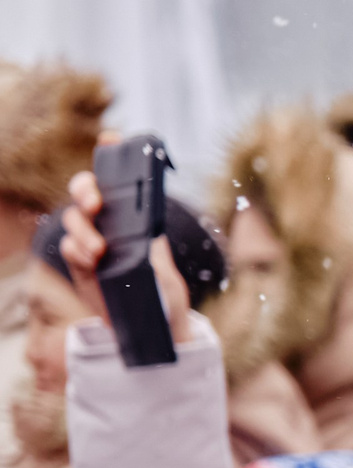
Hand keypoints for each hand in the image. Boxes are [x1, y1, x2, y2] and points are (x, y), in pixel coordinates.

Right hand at [57, 172, 193, 347]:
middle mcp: (109, 224)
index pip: (120, 181)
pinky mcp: (82, 267)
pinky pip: (71, 250)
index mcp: (133, 217)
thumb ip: (152, 245)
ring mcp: (93, 243)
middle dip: (86, 190)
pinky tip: (90, 259)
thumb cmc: (165, 295)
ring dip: (83, 230)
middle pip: (86, 192)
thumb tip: (146, 224)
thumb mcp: (164, 268)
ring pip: (74, 219)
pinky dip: (78, 251)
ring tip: (99, 250)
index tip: (112, 138)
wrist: (155, 329)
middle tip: (97, 204)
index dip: (112, 155)